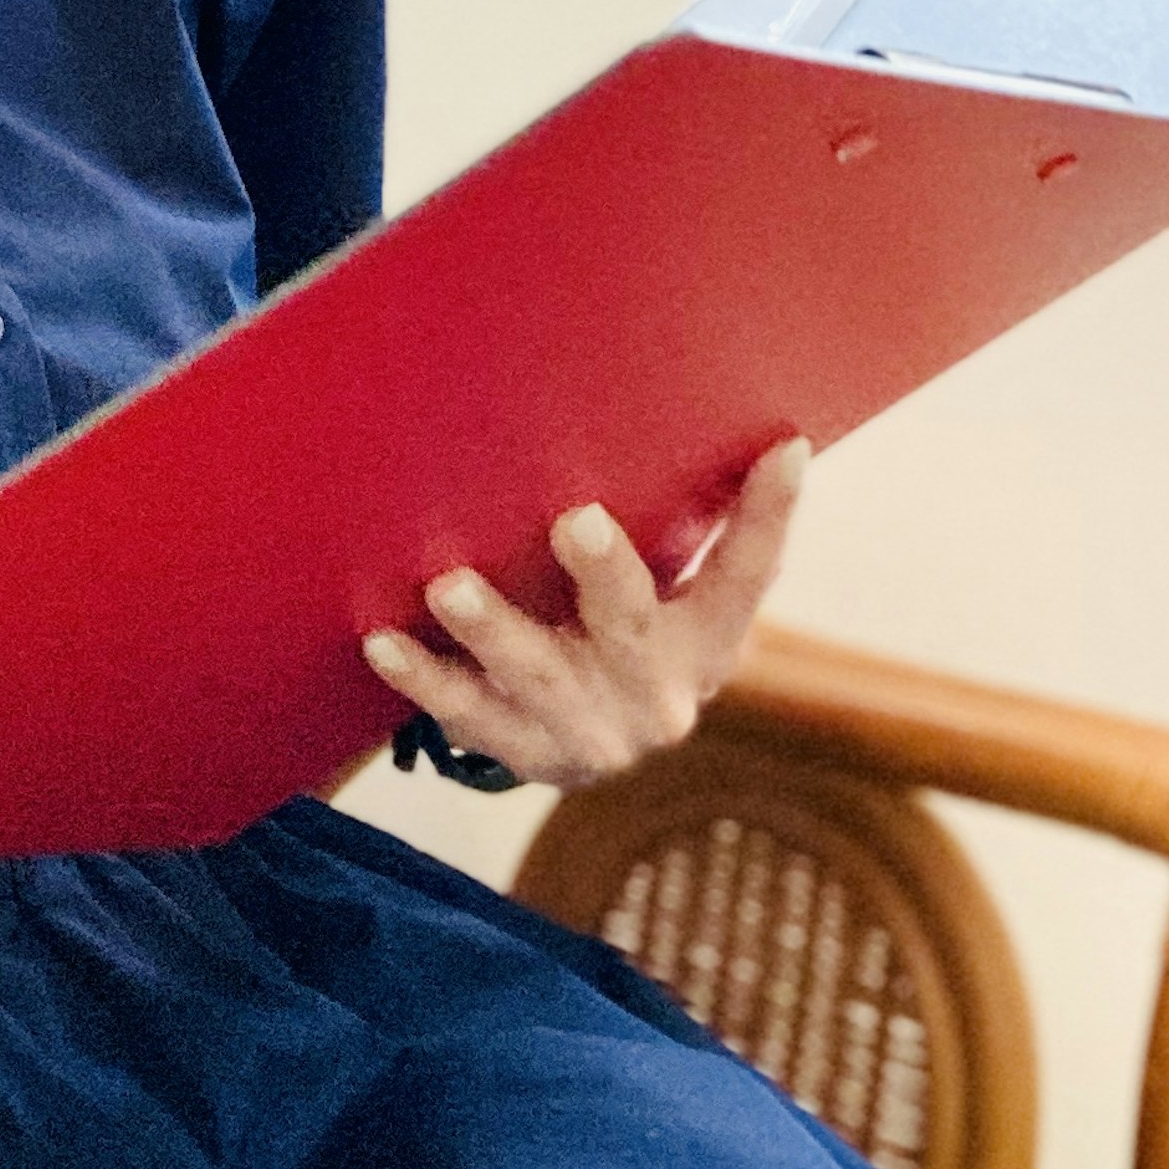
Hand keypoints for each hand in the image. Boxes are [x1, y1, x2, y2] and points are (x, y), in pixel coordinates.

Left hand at [360, 436, 811, 789]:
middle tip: (576, 519)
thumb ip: (693, 519)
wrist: (599, 739)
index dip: (771, 513)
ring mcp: (588, 731)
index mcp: (707, 640)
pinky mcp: (524, 752)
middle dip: (603, 575)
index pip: (748, 574)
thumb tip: (741, 415)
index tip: (785, 448)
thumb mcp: (681, 590)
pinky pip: (467, 714)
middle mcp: (656, 692)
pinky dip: (425, 678)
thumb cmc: (635, 626)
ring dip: (491, 630)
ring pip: (535, 675)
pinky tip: (383, 643)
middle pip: (630, 625)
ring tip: (448, 586)